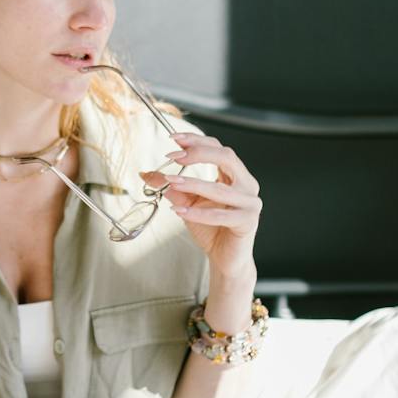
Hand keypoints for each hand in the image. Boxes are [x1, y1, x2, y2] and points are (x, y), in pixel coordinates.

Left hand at [142, 131, 261, 278]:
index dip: (196, 141)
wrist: (225, 258)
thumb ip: (173, 187)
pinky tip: (179, 211)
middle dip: (199, 153)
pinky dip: (199, 213)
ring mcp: (251, 203)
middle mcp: (247, 184)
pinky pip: (221, 215)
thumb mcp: (187, 202)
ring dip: (193, 183)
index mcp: (235, 175)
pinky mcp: (248, 222)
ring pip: (221, 188)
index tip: (174, 139)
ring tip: (171, 181)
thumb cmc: (211, 229)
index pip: (218, 148)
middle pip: (226, 157)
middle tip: (174, 157)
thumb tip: (147, 173)